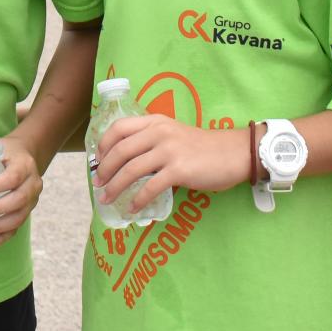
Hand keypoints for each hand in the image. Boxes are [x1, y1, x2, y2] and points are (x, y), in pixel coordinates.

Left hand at [0, 133, 42, 247]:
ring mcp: (32, 200)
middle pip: (18, 200)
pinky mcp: (27, 212)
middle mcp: (33, 183)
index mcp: (23, 165)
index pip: (12, 177)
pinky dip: (2, 237)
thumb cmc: (1, 153)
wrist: (25, 155)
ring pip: (18, 217)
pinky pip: (17, 228)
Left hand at [93, 117, 252, 213]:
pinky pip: (150, 188)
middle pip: (120, 151)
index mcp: (155, 121)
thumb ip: (152, 139)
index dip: (103, 145)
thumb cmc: (202, 147)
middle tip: (98, 184)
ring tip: (107, 199)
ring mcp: (169, 151)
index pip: (119, 128)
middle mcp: (159, 132)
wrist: (234, 153)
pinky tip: (132, 208)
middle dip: (104, 170)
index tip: (97, 161)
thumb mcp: (174, 133)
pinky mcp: (179, 170)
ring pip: (131, 170)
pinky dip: (138, 200)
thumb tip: (126, 160)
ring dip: (115, 187)